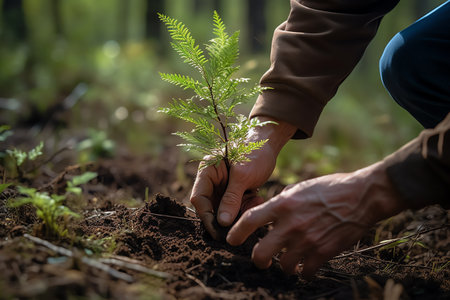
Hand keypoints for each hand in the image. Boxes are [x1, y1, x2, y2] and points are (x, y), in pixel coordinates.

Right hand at [190, 117, 295, 238]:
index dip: (206, 216)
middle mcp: (213, 181)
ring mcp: (224, 188)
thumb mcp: (243, 175)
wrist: (270, 144)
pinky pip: (237, 208)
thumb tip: (222, 222)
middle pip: (212, 207)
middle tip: (240, 224)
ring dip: (240, 212)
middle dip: (226, 216)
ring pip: (226, 211)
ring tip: (254, 201)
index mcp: (207, 172)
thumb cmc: (254, 152)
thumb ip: (231, 199)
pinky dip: (247, 208)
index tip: (217, 231)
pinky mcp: (236, 193)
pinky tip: (258, 198)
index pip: (199, 198)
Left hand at [226, 161, 405, 277]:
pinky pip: (305, 272)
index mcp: (283, 204)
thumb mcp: (301, 188)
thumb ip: (283, 202)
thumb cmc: (331, 188)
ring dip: (284, 266)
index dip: (236, 233)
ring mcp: (307, 240)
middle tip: (261, 260)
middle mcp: (291, 224)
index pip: (250, 221)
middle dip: (258, 260)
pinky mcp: (323, 252)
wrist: (362, 196)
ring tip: (289, 262)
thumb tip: (270, 214)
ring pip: (283, 266)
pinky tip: (307, 266)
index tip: (231, 241)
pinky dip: (304, 272)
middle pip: (261, 252)